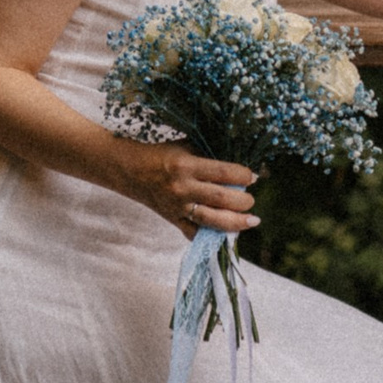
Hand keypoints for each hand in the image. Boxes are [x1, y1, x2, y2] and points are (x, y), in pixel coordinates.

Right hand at [115, 141, 257, 236]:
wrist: (129, 169)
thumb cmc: (161, 154)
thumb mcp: (185, 147)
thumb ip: (209, 155)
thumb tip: (238, 166)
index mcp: (186, 165)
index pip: (223, 172)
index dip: (243, 176)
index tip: (253, 177)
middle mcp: (182, 188)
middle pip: (222, 199)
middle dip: (243, 201)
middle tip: (251, 200)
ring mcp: (177, 207)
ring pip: (212, 220)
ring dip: (236, 222)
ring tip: (251, 221)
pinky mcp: (172, 219)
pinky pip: (194, 233)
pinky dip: (211, 236)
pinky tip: (226, 234)